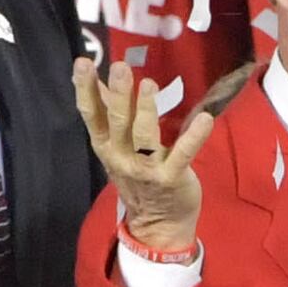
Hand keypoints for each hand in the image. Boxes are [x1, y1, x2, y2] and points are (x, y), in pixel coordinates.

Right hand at [73, 55, 218, 252]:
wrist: (156, 223)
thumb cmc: (138, 175)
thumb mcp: (116, 147)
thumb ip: (108, 115)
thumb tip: (98, 83)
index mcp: (106, 146)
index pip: (92, 114)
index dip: (86, 89)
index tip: (82, 63)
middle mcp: (120, 157)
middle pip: (116, 122)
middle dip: (118, 95)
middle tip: (120, 67)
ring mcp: (144, 168)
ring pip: (143, 135)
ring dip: (147, 109)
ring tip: (149, 84)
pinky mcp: (170, 177)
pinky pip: (182, 154)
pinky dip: (193, 137)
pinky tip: (205, 119)